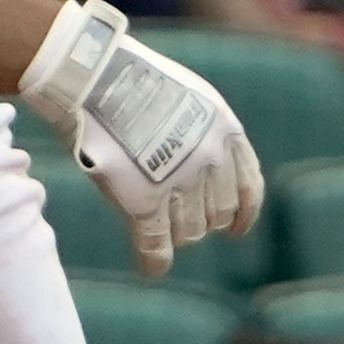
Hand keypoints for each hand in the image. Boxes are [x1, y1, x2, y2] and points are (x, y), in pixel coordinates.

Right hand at [18, 0, 262, 277]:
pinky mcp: (144, 201)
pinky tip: (150, 268)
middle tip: (169, 211)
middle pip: (216, 215)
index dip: (243, 215)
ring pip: (188, 233)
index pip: (249, 188)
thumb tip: (200, 166)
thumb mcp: (188, 96)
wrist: (94, 75)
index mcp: (225, 131)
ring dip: (172, 233)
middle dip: (197, 220)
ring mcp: (178, 183)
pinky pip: (157, 247)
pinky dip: (154, 262)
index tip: (235, 230)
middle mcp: (210, 160)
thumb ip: (201, 133)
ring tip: (150, 218)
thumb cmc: (130, 79)